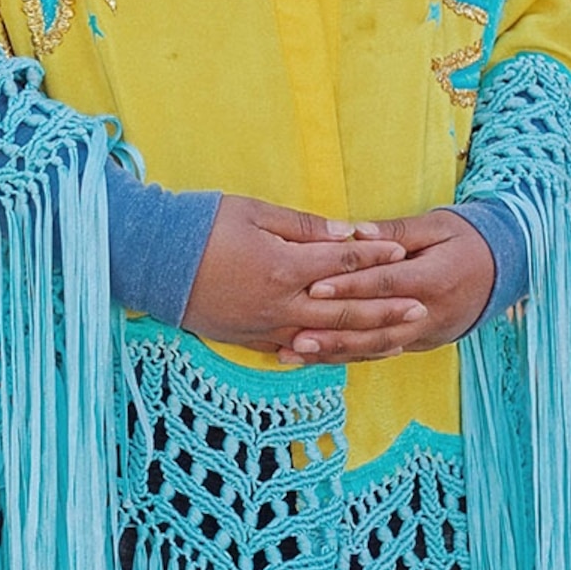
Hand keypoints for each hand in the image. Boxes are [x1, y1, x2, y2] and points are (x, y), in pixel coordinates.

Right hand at [182, 197, 411, 358]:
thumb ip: (302, 226)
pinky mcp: (248, 340)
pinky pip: (295, 352)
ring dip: (364, 341)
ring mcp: (265, 327)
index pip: (342, 261)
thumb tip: (344, 233)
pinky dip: (324, 355)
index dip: (375, 255)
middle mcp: (279, 303)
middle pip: (344, 309)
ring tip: (396, 341)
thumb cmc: (200, 226)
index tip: (403, 252)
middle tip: (420, 308)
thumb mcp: (252, 212)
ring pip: (326, 339)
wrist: (150, 260)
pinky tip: (346, 356)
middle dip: (385, 309)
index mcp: (283, 266)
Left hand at [285, 208, 495, 360]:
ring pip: (375, 349)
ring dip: (333, 354)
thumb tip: (356, 231)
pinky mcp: (420, 343)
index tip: (315, 286)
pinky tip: (315, 359)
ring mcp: (425, 333)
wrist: (504, 271)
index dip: (350, 286)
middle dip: (334, 334)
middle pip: (376, 328)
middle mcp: (429, 313)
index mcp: (434, 278)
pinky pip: (380, 353)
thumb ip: (395, 232)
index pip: (386, 284)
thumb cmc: (466, 240)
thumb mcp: (437, 225)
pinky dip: (347, 357)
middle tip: (293, 336)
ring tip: (294, 354)